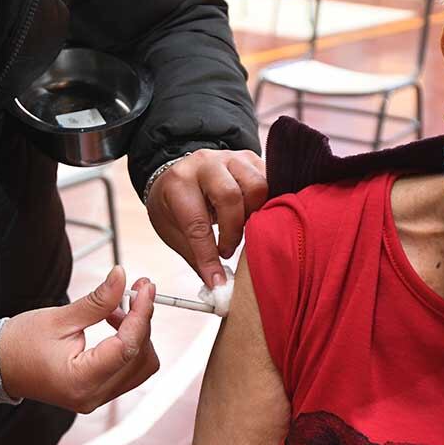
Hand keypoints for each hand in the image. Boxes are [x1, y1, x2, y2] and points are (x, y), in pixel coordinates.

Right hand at [0, 266, 159, 413]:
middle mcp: (93, 395)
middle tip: (133, 291)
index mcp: (81, 380)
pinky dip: (129, 344)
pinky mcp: (98, 392)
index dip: (141, 314)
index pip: (127, 347)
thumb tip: (122, 277)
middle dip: (141, 322)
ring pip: (140, 365)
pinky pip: (128, 369)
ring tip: (117, 308)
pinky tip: (114, 323)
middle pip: (141, 358)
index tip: (145, 288)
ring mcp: (97, 397)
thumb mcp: (59, 317)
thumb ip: (97, 300)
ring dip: (137, 333)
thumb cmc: (20, 343)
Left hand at [146, 149, 267, 287]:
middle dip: (233, 232)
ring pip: (257, 185)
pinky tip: (258, 217)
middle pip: (231, 196)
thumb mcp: (173, 231)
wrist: (181, 173)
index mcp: (178, 183)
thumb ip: (197, 258)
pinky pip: (270, 180)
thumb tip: (219, 287)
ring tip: (243, 230)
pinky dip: (268, 203)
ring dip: (255, 215)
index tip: (217, 281)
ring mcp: (231, 157)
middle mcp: (205, 164)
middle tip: (227, 250)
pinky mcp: (251, 159)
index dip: (209, 256)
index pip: (197, 223)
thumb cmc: (175, 204)